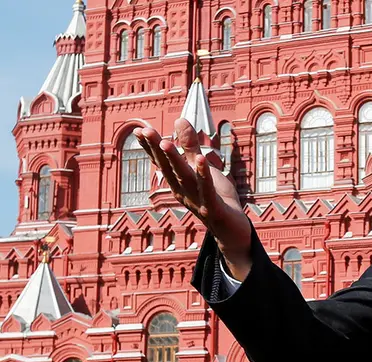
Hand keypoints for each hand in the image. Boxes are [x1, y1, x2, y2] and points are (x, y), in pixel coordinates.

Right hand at [135, 119, 252, 279]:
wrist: (232, 230)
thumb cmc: (216, 198)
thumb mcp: (202, 169)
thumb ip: (190, 147)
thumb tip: (179, 120)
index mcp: (178, 183)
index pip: (161, 163)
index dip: (151, 147)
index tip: (139, 130)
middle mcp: (183, 192)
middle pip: (168, 168)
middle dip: (156, 150)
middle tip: (144, 131)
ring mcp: (197, 201)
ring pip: (184, 178)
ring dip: (174, 161)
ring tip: (166, 143)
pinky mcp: (213, 208)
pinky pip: (207, 191)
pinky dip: (204, 176)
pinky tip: (201, 160)